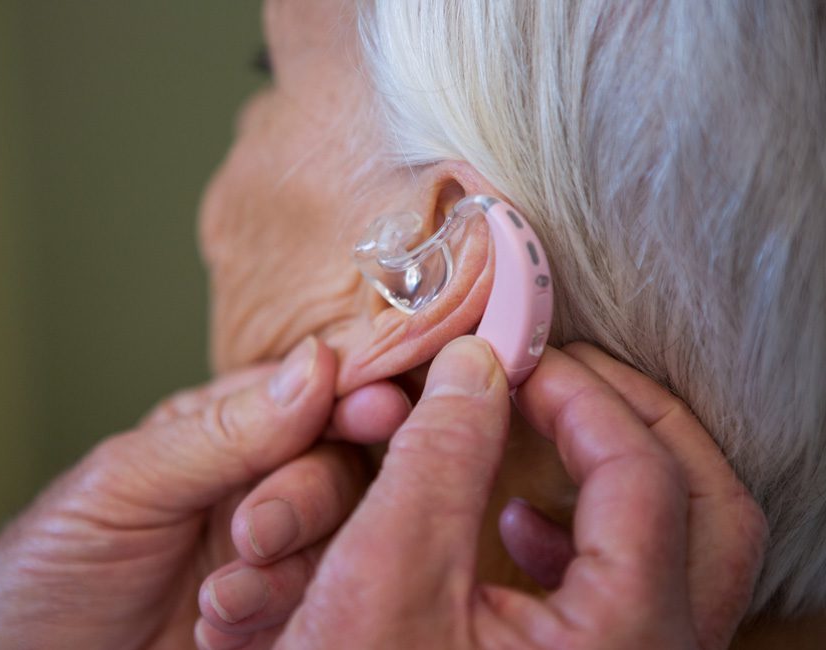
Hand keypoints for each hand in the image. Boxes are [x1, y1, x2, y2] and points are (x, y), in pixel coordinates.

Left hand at [0, 337, 409, 649]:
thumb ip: (225, 431)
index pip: (314, 395)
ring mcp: (276, 555)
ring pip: (340, 542)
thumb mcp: (127, 484)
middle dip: (306, 499)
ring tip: (218, 601)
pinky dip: (276, 619)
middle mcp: (262, 484)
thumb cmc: (55, 564)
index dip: (353, 396)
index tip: (376, 408)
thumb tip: (316, 365)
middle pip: (341, 468)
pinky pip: (321, 606)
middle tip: (256, 533)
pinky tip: (219, 633)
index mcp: (229, 431)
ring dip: (284, 573)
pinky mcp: (283, 617)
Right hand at [196, 337, 766, 649]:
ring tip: (545, 433)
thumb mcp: (385, 575)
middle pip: (708, 504)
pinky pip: (637, 592)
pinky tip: (517, 529)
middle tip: (561, 375)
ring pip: (687, 547)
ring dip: (624, 470)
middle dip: (633, 418)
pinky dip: (589, 538)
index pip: (642, 473)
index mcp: (621, 642)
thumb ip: (439, 455)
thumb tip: (475, 366)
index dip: (580, 393)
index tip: (516, 355)